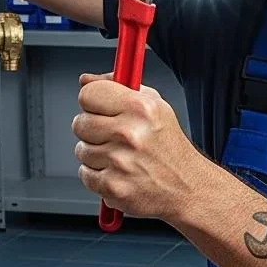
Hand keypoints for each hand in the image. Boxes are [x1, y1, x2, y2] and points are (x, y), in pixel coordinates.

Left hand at [72, 74, 201, 221]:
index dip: (91, 102)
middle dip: (92, 130)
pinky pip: (85, 175)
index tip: (97, 108)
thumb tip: (85, 79)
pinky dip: (98, 176)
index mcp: (141, 108)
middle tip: (112, 137)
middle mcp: (130, 133)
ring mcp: (120, 162)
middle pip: (79, 123)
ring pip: (81, 150)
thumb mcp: (155, 107)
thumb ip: (118, 88)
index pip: (89, 94)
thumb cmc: (170, 147)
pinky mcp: (113, 186)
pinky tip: (118, 174)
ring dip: (96, 154)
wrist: (187, 187)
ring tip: (120, 157)